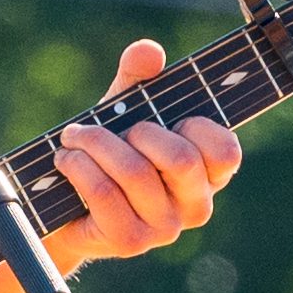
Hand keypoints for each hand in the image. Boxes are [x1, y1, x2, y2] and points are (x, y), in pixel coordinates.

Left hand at [44, 41, 241, 272]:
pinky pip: (104, 192)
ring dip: (96, 144)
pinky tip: (66, 158)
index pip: (225, 152)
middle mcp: (195, 206)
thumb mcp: (126, 111)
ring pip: (136, 173)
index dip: (195, 127)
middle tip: (114, 129)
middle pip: (181, 159)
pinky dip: (78, 166)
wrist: (66, 206)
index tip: (165, 119)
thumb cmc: (110, 153)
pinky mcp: (130, 241)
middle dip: (139, 132)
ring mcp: (165, 229)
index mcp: (209, 174)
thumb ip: (139, 78)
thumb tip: (149, 51)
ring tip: (74, 138)